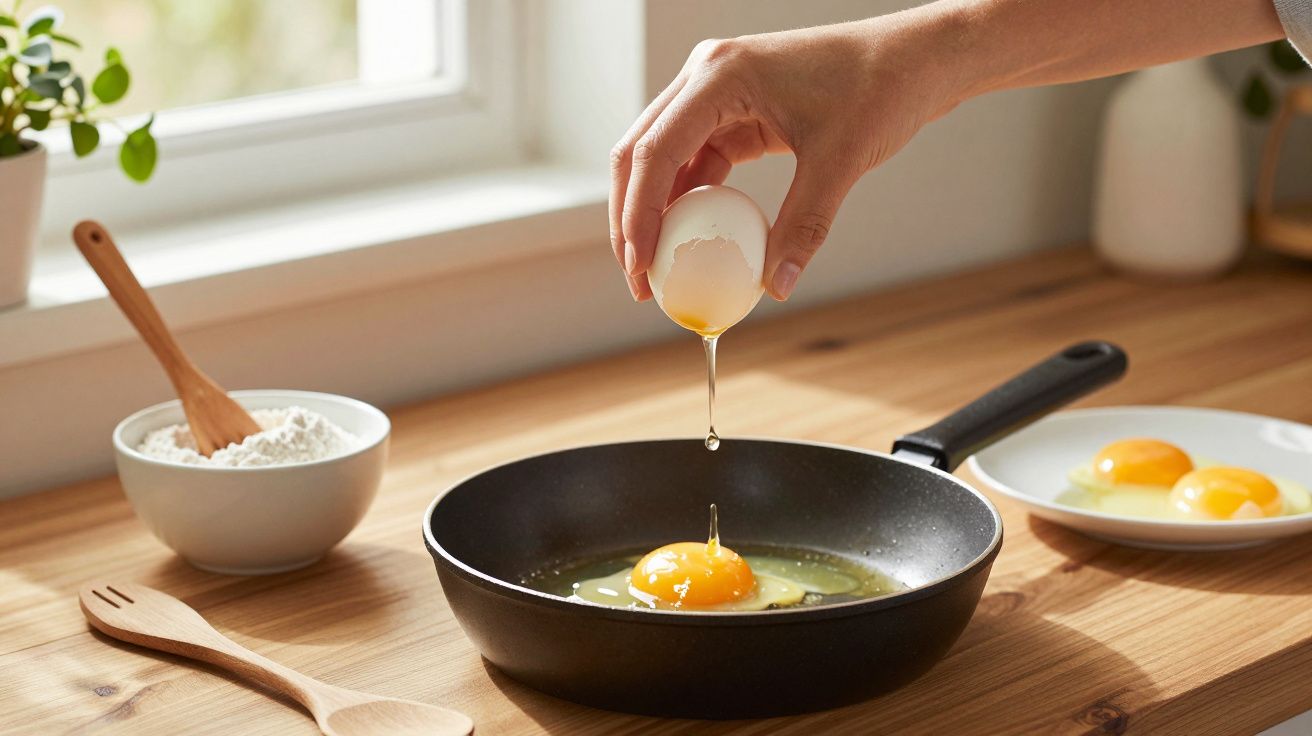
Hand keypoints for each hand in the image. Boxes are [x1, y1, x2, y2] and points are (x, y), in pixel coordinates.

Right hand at [609, 14, 959, 301]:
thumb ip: (803, 226)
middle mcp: (707, 75)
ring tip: (660, 269)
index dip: (638, 214)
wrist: (914, 58)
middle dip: (631, 218)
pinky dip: (689, 200)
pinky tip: (694, 240)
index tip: (641, 267)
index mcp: (722, 75)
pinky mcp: (733, 109)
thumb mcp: (840, 161)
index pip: (656, 150)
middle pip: (640, 152)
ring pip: (661, 158)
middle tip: (639, 280)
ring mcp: (716, 91)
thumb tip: (775, 287)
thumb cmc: (881, 88)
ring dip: (654, 212)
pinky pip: (695, 160)